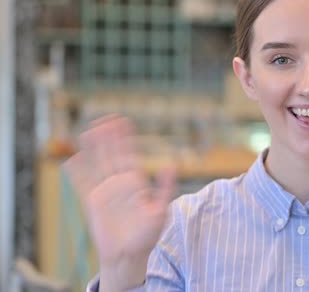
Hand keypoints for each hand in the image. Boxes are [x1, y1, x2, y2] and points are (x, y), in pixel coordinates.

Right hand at [63, 115, 175, 289]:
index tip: (123, 121)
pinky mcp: (93, 202)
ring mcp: (105, 191)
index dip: (125, 138)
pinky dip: (77, 173)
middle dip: (108, 137)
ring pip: (98, 164)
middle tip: (105, 119)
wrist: (129, 255)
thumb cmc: (148, 234)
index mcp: (137, 181)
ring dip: (93, 149)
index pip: (129, 154)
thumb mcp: (161, 210)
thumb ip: (166, 187)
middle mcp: (120, 183)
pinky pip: (83, 184)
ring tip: (88, 132)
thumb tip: (172, 165)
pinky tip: (72, 159)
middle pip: (112, 155)